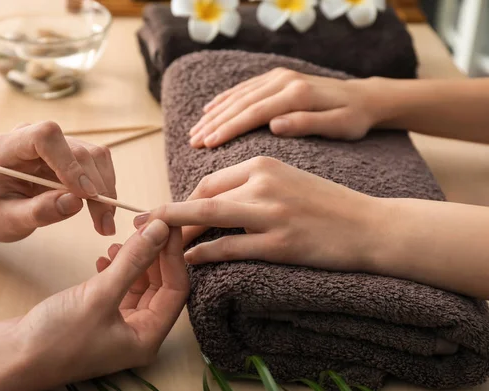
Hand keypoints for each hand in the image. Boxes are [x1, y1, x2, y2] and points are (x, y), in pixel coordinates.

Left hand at [0, 121, 116, 241]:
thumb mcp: (7, 219)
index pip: (46, 137)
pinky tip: (102, 212)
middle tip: (104, 224)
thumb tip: (76, 203)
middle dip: (96, 188)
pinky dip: (105, 190)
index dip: (69, 163)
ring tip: (105, 224)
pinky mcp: (73, 156)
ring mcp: (58, 144)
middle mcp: (37, 138)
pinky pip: (99, 166)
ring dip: (106, 190)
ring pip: (96, 157)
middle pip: (79, 151)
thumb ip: (38, 211)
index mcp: (10, 146)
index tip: (84, 195)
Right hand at [0, 220, 187, 390]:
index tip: (168, 224)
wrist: (7, 358)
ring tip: (120, 242)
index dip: (173, 255)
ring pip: (139, 286)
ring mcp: (117, 327)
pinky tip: (103, 257)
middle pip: (160, 286)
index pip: (176, 289)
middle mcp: (137, 335)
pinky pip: (118, 289)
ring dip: (134, 261)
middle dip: (154, 255)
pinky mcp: (97, 318)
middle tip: (146, 225)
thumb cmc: (54, 338)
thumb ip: (133, 261)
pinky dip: (116, 271)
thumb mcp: (99, 295)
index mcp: (146, 338)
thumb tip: (161, 230)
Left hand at [135, 157, 380, 271]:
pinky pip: (230, 247)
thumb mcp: (289, 180)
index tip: (170, 214)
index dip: (185, 199)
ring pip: (209, 217)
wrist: (371, 225)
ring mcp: (272, 213)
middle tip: (146, 226)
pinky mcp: (280, 243)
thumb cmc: (328, 204)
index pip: (210, 180)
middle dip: (169, 213)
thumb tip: (215, 199)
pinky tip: (191, 259)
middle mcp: (265, 183)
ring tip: (158, 245)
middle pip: (202, 195)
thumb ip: (253, 184)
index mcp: (265, 164)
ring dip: (178, 232)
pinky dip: (205, 253)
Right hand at [188, 68, 375, 148]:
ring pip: (239, 95)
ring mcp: (280, 76)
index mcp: (297, 94)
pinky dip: (225, 99)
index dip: (229, 128)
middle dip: (214, 123)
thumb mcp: (339, 126)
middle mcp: (285, 80)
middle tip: (193, 142)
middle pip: (241, 103)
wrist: (365, 97)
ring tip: (194, 132)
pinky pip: (245, 88)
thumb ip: (307, 124)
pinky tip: (209, 109)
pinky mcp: (278, 77)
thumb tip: (275, 125)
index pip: (255, 112)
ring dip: (214, 113)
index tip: (208, 144)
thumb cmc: (354, 119)